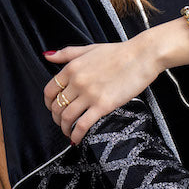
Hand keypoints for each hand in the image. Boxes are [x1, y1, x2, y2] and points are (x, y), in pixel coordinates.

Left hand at [43, 36, 158, 142]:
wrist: (141, 57)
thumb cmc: (118, 53)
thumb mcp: (88, 48)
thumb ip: (66, 53)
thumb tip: (47, 56)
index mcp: (72, 68)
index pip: (50, 90)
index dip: (48, 103)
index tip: (53, 108)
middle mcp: (77, 81)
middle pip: (57, 106)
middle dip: (56, 118)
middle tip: (62, 123)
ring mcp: (89, 94)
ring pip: (67, 117)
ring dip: (64, 128)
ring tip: (68, 132)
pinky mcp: (102, 105)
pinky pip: (82, 125)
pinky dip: (76, 135)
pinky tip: (76, 139)